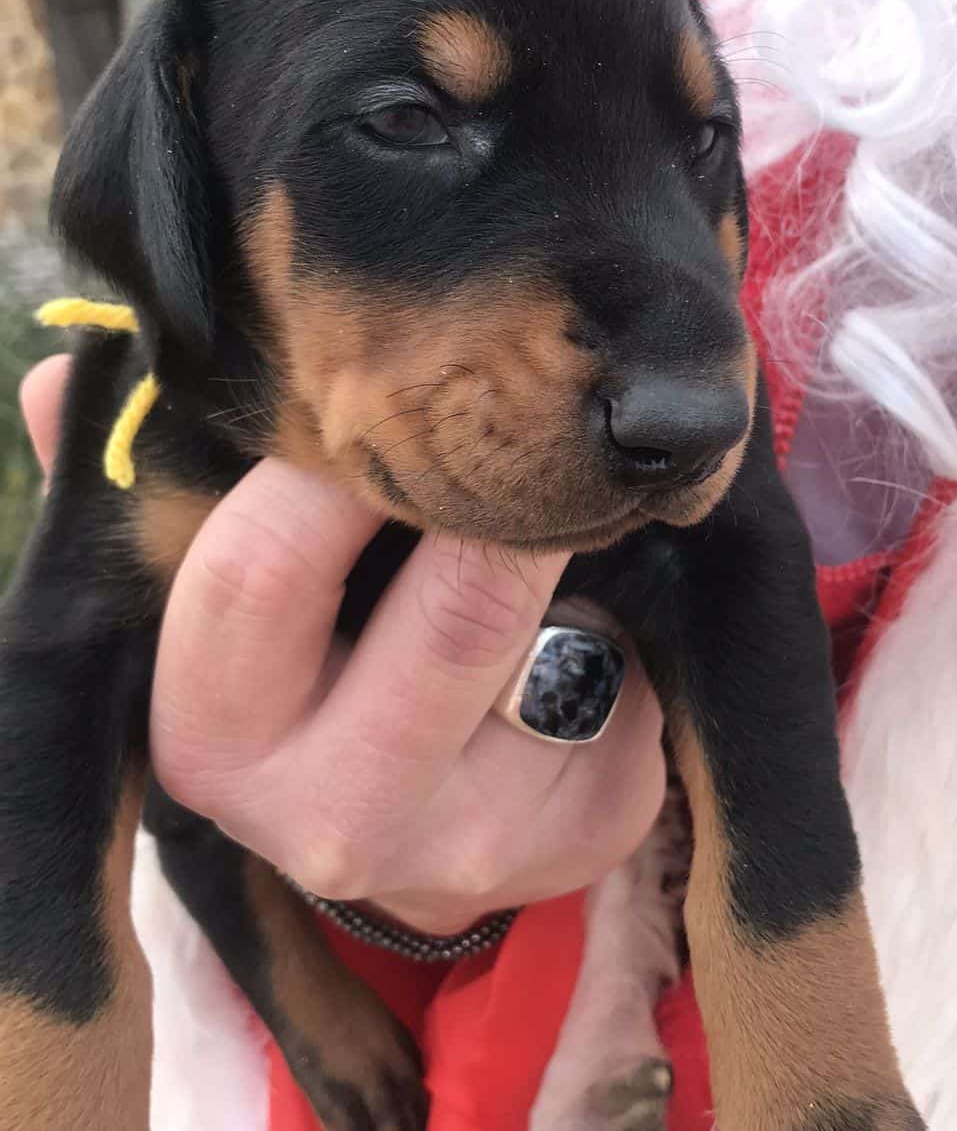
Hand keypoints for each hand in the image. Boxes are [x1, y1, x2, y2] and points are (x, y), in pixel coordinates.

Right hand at [21, 356, 664, 934]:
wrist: (412, 840)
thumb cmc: (303, 692)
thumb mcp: (220, 616)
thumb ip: (151, 500)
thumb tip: (57, 384)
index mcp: (213, 739)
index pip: (258, 568)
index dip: (329, 460)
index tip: (385, 391)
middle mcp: (331, 816)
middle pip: (454, 606)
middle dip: (502, 502)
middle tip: (524, 430)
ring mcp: (469, 844)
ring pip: (556, 636)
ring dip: (567, 558)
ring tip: (552, 523)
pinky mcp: (580, 839)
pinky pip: (626, 680)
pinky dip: (619, 619)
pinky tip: (588, 623)